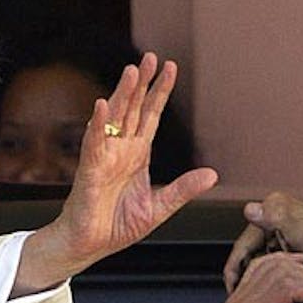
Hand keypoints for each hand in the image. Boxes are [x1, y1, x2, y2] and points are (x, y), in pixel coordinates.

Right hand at [14, 53, 217, 294]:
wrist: (90, 245)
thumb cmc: (117, 225)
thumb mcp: (159, 207)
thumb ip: (183, 189)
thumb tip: (212, 175)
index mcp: (137, 155)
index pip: (150, 116)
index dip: (159, 92)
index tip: (170, 68)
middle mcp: (120, 150)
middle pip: (132, 109)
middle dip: (141, 83)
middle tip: (150, 57)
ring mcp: (104, 157)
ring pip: (114, 118)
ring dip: (122, 94)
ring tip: (131, 72)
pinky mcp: (90, 170)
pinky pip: (94, 143)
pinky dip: (97, 124)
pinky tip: (102, 105)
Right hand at [223, 192, 302, 292]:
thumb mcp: (302, 232)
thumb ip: (275, 219)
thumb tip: (250, 209)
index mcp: (273, 207)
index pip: (241, 242)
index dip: (234, 268)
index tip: (233, 287)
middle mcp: (274, 212)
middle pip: (248, 248)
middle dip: (246, 272)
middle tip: (245, 294)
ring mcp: (281, 224)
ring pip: (258, 253)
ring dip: (258, 272)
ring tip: (259, 290)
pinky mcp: (287, 235)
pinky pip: (270, 255)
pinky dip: (270, 269)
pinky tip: (274, 281)